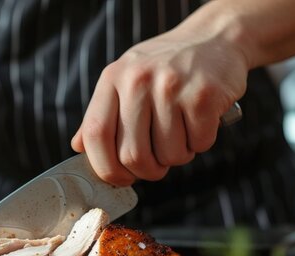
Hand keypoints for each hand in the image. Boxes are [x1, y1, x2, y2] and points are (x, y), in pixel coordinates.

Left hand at [71, 32, 248, 185]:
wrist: (215, 38)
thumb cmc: (167, 67)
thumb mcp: (127, 79)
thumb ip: (103, 114)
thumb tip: (79, 147)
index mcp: (113, 78)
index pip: (96, 134)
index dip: (106, 167)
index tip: (121, 178)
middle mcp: (138, 79)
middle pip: (132, 155)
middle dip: (147, 171)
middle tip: (158, 165)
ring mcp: (171, 86)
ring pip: (169, 155)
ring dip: (178, 156)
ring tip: (182, 133)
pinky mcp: (203, 95)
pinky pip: (198, 144)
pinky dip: (201, 143)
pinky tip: (200, 122)